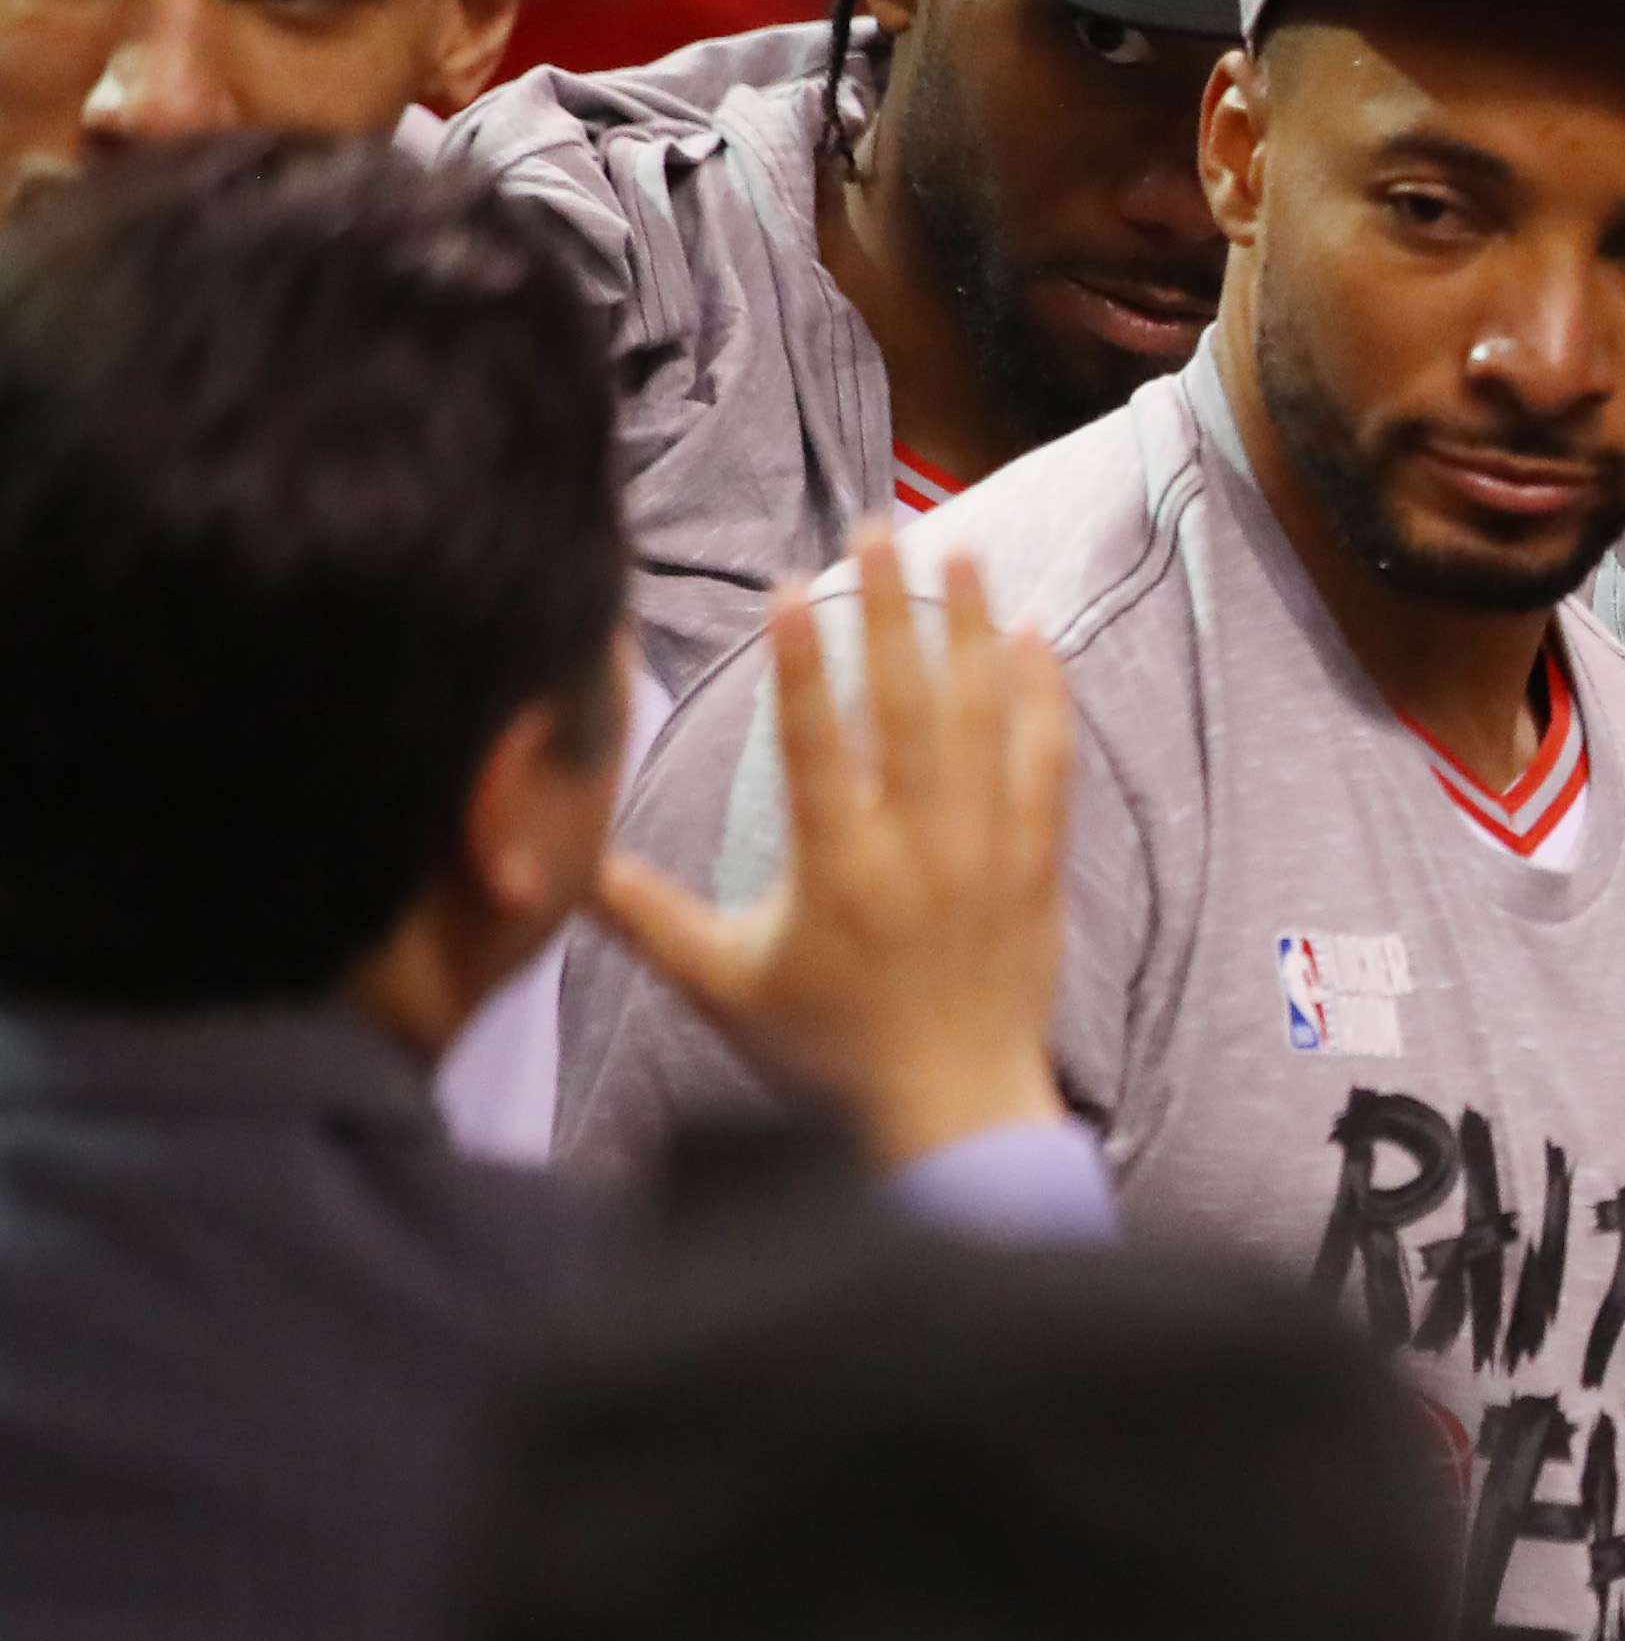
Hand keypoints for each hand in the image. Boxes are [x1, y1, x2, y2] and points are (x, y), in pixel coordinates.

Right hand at [586, 528, 1072, 1166]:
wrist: (953, 1110)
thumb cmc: (828, 1052)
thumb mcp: (722, 986)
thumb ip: (646, 914)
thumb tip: (561, 860)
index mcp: (837, 871)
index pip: (815, 747)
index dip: (800, 666)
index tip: (790, 588)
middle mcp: (918, 849)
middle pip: (906, 708)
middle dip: (892, 611)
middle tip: (879, 529)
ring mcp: (987, 851)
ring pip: (983, 719)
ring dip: (971, 629)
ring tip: (960, 550)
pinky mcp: (1038, 863)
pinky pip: (1047, 764)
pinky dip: (1043, 697)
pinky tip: (1034, 638)